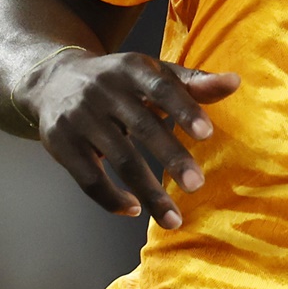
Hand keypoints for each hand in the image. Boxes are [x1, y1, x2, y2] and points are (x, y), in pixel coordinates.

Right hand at [18, 51, 239, 228]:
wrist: (52, 81)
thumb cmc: (118, 81)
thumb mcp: (151, 73)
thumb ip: (192, 82)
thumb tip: (235, 83)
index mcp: (131, 69)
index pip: (160, 88)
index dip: (183, 109)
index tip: (207, 133)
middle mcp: (103, 91)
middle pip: (141, 127)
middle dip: (170, 157)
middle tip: (197, 185)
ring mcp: (80, 118)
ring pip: (119, 158)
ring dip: (148, 191)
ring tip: (174, 219)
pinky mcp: (62, 143)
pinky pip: (89, 178)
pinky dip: (111, 198)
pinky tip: (135, 210)